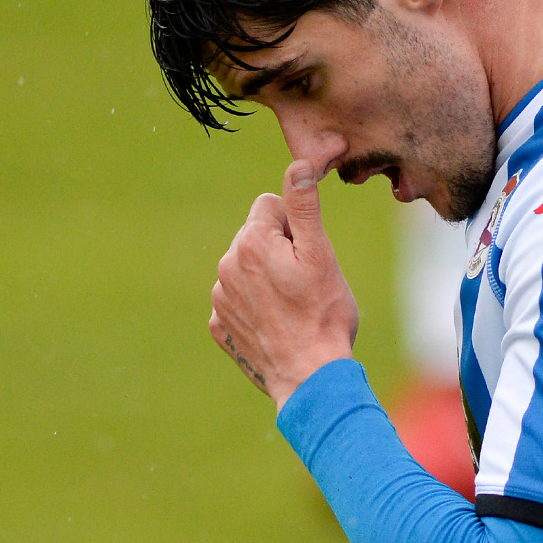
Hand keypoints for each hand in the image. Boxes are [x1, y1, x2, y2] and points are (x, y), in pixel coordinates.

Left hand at [209, 160, 360, 410]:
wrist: (309, 378)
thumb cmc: (323, 315)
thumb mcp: (321, 255)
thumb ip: (304, 206)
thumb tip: (298, 164)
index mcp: (251, 242)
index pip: (269, 205)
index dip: (295, 226)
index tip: (309, 256)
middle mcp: (226, 266)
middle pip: (256, 236)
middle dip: (279, 250)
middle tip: (305, 283)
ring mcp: (219, 299)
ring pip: (246, 268)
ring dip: (267, 278)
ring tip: (292, 306)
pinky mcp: (219, 327)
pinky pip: (238, 302)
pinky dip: (256, 308)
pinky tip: (276, 326)